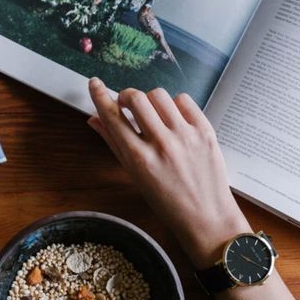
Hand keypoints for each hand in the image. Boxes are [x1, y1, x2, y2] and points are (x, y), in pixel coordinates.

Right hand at [87, 78, 250, 268]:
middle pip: (136, 98)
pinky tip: (173, 118)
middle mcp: (161, 144)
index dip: (100, 96)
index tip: (94, 83)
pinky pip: (183, 100)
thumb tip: (94, 119)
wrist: (205, 216)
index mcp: (139, 158)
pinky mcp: (205, 130)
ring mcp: (185, 135)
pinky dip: (174, 104)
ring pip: (159, 95)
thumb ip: (114, 144)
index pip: (112, 117)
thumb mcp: (134, 175)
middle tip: (127, 104)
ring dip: (150, 100)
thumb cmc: (166, 201)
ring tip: (153, 114)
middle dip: (126, 96)